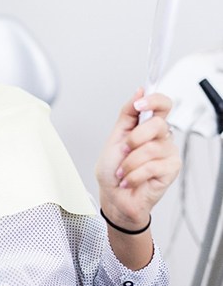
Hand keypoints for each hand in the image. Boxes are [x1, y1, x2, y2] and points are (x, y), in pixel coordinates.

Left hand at [96, 89, 180, 230]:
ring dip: (129, 163)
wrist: (114, 196)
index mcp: (147, 126)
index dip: (153, 100)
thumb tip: (139, 90)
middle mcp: (161, 137)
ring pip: (150, 148)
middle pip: (156, 124)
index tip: (139, 104)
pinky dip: (133, 175)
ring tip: (123, 171)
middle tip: (124, 151)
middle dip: (133, 139)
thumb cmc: (113, 169)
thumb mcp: (115, 137)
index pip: (162, 104)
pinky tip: (129, 180)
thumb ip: (128, 114)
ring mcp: (168, 153)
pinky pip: (151, 166)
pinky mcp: (171, 170)